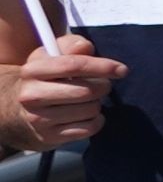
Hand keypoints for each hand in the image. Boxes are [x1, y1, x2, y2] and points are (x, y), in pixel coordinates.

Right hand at [8, 29, 118, 151]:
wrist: (21, 109)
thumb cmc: (48, 77)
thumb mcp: (55, 54)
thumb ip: (72, 45)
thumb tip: (84, 48)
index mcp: (32, 71)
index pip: (73, 65)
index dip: (102, 66)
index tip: (121, 70)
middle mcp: (31, 96)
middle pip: (86, 91)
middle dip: (102, 87)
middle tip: (101, 86)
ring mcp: (38, 119)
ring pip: (90, 110)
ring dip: (97, 104)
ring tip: (87, 100)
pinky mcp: (49, 136)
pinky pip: (89, 128)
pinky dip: (96, 121)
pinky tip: (85, 114)